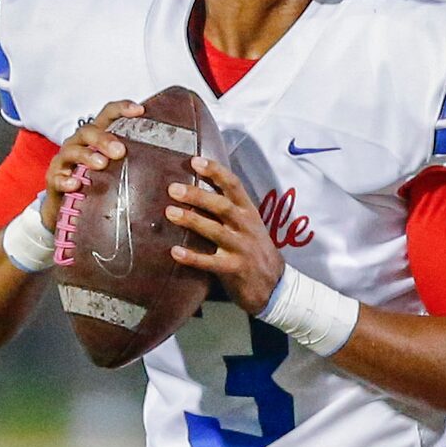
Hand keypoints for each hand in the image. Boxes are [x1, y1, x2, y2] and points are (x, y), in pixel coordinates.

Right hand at [40, 101, 143, 231]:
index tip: (140, 110)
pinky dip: (66, 180)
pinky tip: (76, 184)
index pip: (108, 115)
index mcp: (96, 137)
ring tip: (101, 164)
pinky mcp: (54, 180)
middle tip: (120, 151)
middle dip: (104, 139)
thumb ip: (135, 161)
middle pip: (89, 132)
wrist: (67, 209)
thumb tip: (170, 163)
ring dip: (87, 156)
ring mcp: (64, 161)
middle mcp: (79, 143)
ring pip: (72, 152)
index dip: (122, 109)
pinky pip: (57, 178)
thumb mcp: (116, 169)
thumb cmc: (97, 183)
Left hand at [166, 158, 283, 314]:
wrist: (275, 286)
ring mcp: (241, 249)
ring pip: (215, 231)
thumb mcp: (249, 226)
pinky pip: (210, 263)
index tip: (195, 161)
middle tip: (173, 189)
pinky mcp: (235, 270)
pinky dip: (192, 257)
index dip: (215, 171)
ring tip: (170, 213)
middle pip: (222, 206)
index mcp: (249, 212)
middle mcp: (246, 227)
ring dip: (192, 220)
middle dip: (197, 195)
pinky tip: (175, 252)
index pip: (234, 185)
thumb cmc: (255, 252)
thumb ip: (229, 211)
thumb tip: (195, 192)